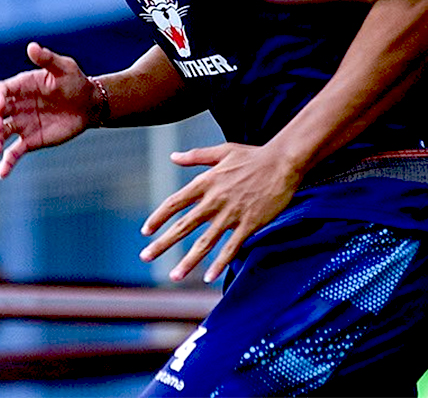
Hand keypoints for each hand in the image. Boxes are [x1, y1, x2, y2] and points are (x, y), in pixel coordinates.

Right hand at [0, 42, 95, 178]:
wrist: (89, 105)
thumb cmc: (76, 82)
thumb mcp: (64, 68)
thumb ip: (47, 59)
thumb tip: (31, 46)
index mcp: (21, 86)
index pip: (1, 91)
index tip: (1, 105)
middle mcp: (17, 105)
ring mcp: (22, 124)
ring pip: (1, 134)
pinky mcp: (30, 141)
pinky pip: (14, 152)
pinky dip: (7, 162)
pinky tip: (2, 173)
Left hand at [139, 143, 301, 283]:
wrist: (282, 163)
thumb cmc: (252, 156)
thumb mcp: (222, 151)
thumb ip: (196, 156)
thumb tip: (173, 157)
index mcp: (205, 182)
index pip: (174, 203)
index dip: (158, 217)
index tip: (146, 231)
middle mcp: (214, 200)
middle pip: (184, 226)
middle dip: (163, 243)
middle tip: (145, 257)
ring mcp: (231, 214)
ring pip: (205, 242)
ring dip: (188, 261)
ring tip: (173, 276)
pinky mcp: (249, 224)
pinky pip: (231, 248)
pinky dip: (219, 263)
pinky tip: (208, 277)